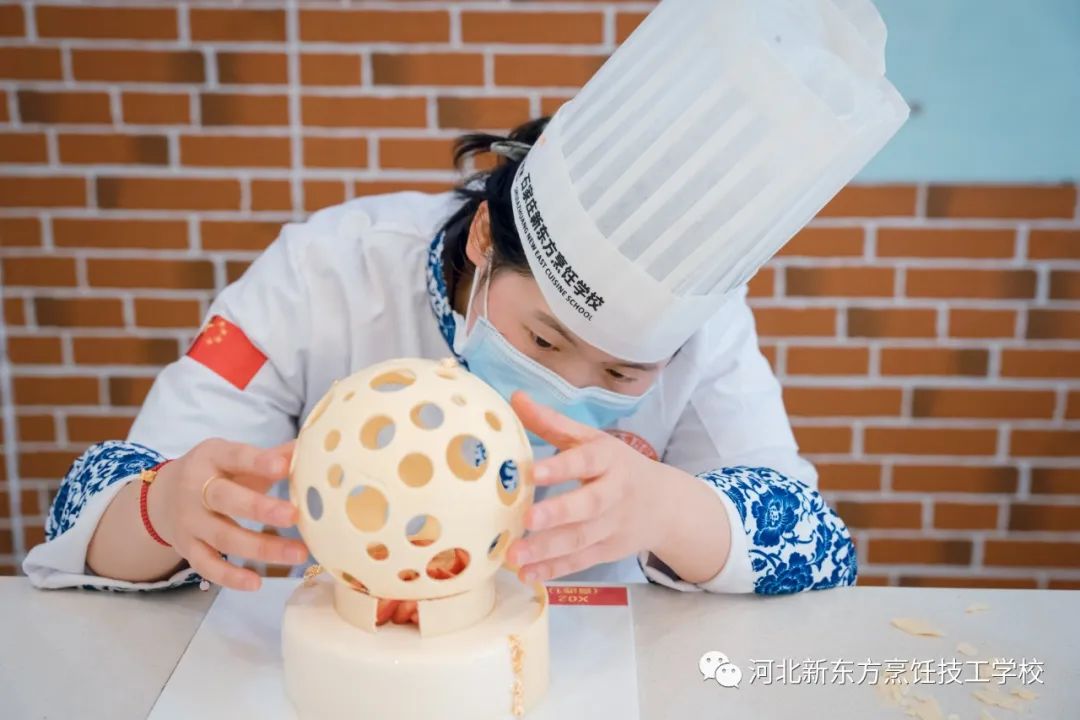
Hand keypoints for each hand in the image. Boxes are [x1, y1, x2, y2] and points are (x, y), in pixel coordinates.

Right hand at [150, 438, 306, 590]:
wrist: (164, 496)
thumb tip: (315, 448)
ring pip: (223, 537)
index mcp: (211, 458)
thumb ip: (272, 456)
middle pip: (226, 499)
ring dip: (261, 548)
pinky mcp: (187, 549)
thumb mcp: (236, 457)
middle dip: (260, 509)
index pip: (235, 457)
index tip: (283, 467)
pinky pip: (207, 566)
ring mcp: (189, 522)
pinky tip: (257, 583)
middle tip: (294, 515)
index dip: (258, 462)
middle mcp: (195, 489)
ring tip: (298, 554)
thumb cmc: (216, 473)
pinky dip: (230, 577)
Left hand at [505, 392, 682, 582]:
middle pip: (588, 505)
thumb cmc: (616, 465)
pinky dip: (553, 570)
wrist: (665, 506)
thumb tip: (515, 397)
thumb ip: (553, 423)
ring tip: (514, 555)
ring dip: (547, 549)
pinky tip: (527, 574)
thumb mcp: (592, 440)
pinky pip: (579, 562)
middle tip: (527, 518)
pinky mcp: (606, 551)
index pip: (585, 461)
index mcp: (608, 460)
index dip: (561, 467)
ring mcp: (611, 526)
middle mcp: (613, 493)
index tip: (533, 472)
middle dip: (558, 512)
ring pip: (581, 539)